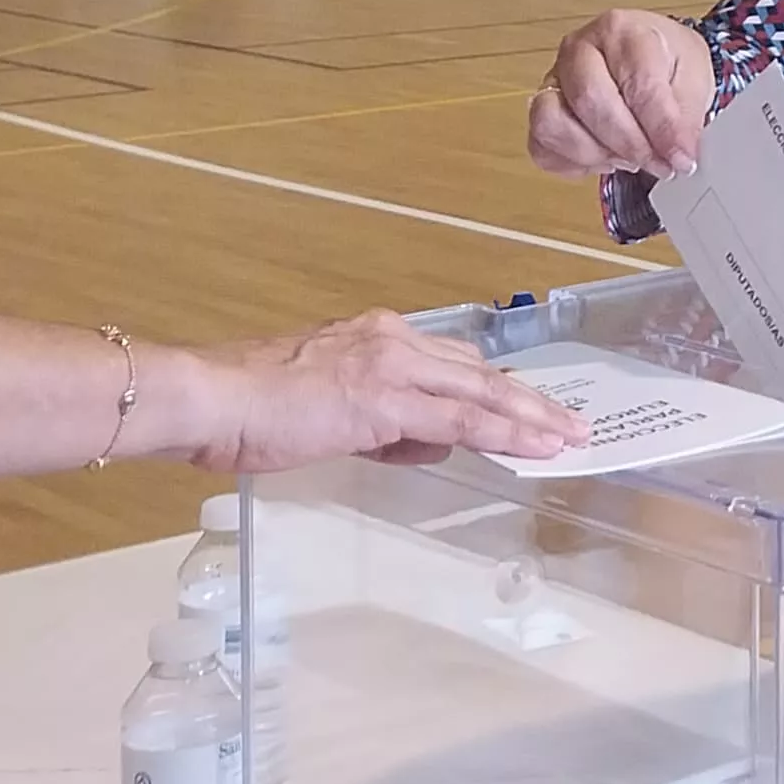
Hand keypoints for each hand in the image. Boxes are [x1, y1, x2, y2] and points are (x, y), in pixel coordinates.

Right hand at [163, 310, 589, 471]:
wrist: (213, 398)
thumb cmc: (251, 407)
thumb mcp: (328, 411)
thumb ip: (380, 422)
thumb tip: (424, 440)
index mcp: (375, 337)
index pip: (451, 362)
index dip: (494, 387)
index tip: (527, 405)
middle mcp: (392, 341)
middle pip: (478, 371)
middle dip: (528, 400)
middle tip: (570, 421)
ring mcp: (392, 368)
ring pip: (481, 390)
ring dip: (530, 416)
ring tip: (568, 436)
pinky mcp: (386, 400)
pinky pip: (460, 417)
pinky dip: (503, 432)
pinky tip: (533, 446)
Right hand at [525, 10, 718, 180]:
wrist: (653, 59)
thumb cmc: (669, 63)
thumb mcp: (695, 80)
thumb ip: (686, 118)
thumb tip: (678, 156)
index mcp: (621, 30)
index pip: (638, 83)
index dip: (661, 129)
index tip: (681, 159)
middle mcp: (578, 50)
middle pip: (590, 102)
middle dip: (629, 144)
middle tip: (659, 164)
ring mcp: (553, 79)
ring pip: (552, 125)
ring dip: (596, 154)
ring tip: (630, 158)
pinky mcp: (541, 110)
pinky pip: (542, 147)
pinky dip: (573, 163)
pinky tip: (605, 159)